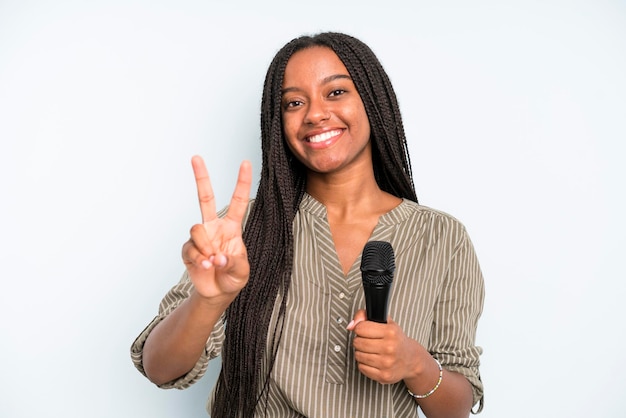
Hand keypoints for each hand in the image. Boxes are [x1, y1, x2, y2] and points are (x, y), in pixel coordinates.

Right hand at [182, 155, 251, 301]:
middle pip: (205, 198)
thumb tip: (217, 257)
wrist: (217, 293)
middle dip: (201, 177)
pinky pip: (190, 248)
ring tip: (214, 262)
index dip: (242, 182)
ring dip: (206, 247)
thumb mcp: (242, 271)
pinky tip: (206, 267)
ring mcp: (200, 237)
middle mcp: (214, 227)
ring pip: (197, 228)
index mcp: (232, 228)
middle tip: (195, 156)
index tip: (245, 162)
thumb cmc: (233, 278)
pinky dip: (199, 259)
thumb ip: (234, 263)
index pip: (238, 201)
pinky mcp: (188, 249)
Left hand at [347, 309, 421, 384]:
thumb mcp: (386, 322)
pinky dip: (364, 364)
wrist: (411, 359)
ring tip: (371, 351)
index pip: (360, 328)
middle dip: (360, 340)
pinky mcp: (383, 375)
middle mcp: (390, 348)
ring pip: (358, 355)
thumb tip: (351, 325)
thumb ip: (366, 316)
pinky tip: (373, 360)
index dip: (360, 328)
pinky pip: (362, 367)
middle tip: (368, 341)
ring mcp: (386, 363)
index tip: (365, 330)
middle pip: (358, 342)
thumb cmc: (396, 340)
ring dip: (361, 352)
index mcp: (391, 332)